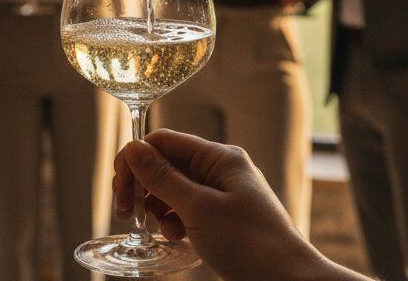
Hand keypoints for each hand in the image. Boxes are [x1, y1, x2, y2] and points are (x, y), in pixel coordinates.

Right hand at [113, 129, 367, 280]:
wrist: (287, 280)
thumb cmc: (250, 242)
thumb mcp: (198, 208)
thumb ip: (163, 178)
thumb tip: (132, 148)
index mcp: (219, 157)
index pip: (164, 141)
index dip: (136, 160)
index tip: (120, 189)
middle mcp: (220, 170)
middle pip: (166, 164)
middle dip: (143, 186)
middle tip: (125, 211)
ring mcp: (222, 194)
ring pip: (173, 189)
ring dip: (157, 206)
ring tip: (158, 228)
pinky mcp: (222, 217)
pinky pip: (186, 209)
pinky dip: (173, 220)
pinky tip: (174, 235)